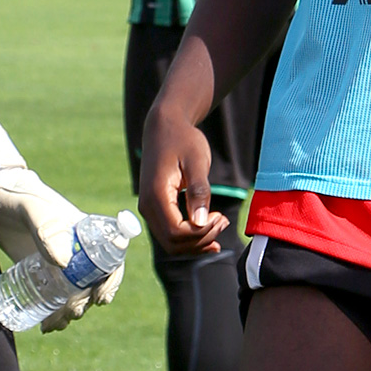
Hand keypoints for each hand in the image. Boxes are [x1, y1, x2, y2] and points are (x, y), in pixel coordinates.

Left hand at [0, 100, 127, 330]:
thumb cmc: (15, 197)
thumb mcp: (30, 209)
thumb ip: (45, 229)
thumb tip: (64, 264)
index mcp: (84, 233)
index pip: (110, 259)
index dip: (112, 281)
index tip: (100, 298)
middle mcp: (75, 250)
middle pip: (91, 283)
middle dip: (84, 303)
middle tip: (69, 313)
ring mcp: (57, 263)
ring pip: (74, 294)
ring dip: (70, 313)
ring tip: (54, 324)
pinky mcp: (38, 273)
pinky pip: (53, 297)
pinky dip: (54, 314)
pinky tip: (45, 326)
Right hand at [138, 101, 228, 257]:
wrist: (165, 127)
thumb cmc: (183, 140)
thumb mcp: (197, 162)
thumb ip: (199, 192)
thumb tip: (201, 223)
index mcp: (156, 195)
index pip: (176, 232)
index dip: (201, 233)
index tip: (221, 216)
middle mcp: (147, 206)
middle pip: (173, 242)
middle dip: (201, 240)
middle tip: (223, 221)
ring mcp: (149, 208)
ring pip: (171, 242)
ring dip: (196, 240)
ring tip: (220, 223)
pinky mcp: (155, 207)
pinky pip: (170, 232)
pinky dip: (189, 236)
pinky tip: (208, 230)